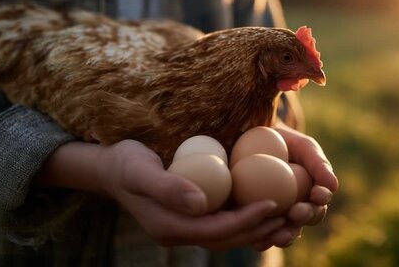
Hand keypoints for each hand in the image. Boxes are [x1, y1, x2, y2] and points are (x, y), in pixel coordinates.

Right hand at [36, 140, 285, 249]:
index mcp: (170, 226)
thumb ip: (168, 187)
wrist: (109, 166)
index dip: (247, 220)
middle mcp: (180, 231)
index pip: (217, 230)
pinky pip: (223, 220)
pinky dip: (245, 214)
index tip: (274, 204)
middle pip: (227, 237)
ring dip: (257, 225)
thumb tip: (201, 203)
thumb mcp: (140, 170)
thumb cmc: (124, 161)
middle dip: (260, 228)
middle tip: (289, 213)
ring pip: (228, 232)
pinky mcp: (190, 214)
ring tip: (286, 212)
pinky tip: (265, 200)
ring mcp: (185, 225)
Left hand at [251, 122, 338, 249]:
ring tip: (279, 236)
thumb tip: (334, 186)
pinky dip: (262, 240)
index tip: (317, 193)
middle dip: (304, 217)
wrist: (253, 141)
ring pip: (286, 231)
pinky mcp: (258, 220)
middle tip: (297, 212)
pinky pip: (262, 233)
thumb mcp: (304, 147)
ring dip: (285, 236)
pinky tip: (258, 242)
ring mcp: (280, 216)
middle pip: (306, 218)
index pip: (320, 200)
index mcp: (314, 194)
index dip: (320, 199)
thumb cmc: (285, 142)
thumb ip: (319, 164)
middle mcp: (299, 208)